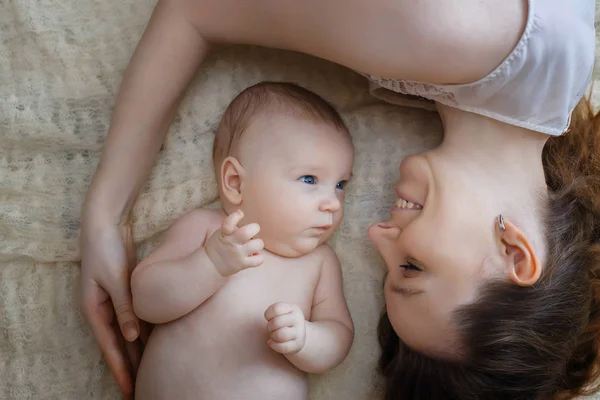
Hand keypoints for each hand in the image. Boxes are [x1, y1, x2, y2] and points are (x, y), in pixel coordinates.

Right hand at [80, 213, 150, 398]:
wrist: (106, 224)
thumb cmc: (106, 250)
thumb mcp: (115, 279)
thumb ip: (125, 307)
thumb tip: (132, 336)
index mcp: (94, 309)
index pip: (109, 346)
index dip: (120, 368)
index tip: (128, 388)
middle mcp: (102, 309)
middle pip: (118, 344)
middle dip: (129, 366)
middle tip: (140, 389)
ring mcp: (113, 302)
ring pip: (127, 333)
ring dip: (137, 351)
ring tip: (148, 372)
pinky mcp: (125, 293)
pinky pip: (134, 318)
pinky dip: (143, 331)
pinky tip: (154, 342)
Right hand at [205, 210, 263, 275]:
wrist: (211, 264)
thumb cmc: (219, 245)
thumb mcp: (221, 232)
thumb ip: (231, 224)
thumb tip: (240, 212)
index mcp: (224, 234)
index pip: (228, 224)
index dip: (235, 216)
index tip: (240, 214)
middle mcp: (231, 244)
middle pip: (246, 233)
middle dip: (254, 228)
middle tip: (253, 230)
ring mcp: (238, 255)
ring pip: (257, 245)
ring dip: (258, 243)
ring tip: (253, 245)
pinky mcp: (243, 264)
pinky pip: (259, 260)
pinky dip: (259, 257)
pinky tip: (254, 255)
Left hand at [264, 302, 306, 353]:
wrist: (299, 334)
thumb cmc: (284, 321)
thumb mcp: (282, 312)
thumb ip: (274, 312)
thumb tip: (270, 321)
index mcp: (294, 308)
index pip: (276, 308)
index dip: (268, 314)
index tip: (270, 318)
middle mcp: (298, 319)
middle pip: (276, 322)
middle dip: (269, 326)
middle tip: (271, 328)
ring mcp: (299, 332)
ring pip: (279, 335)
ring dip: (272, 335)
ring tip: (273, 335)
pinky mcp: (298, 344)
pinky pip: (282, 347)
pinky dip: (273, 345)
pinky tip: (272, 342)